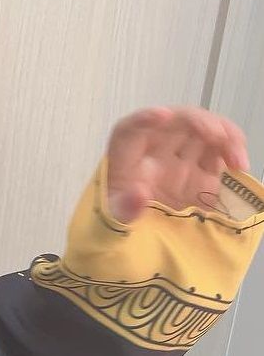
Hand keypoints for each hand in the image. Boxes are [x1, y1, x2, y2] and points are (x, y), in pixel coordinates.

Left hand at [105, 105, 250, 223]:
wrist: (148, 240)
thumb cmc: (123, 224)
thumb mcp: (116, 221)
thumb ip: (124, 209)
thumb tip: (138, 194)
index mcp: (124, 159)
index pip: (129, 130)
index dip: (144, 119)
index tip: (163, 115)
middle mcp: (152, 150)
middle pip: (173, 122)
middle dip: (195, 121)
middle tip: (216, 134)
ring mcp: (180, 155)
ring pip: (201, 129)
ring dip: (221, 133)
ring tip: (235, 155)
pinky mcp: (203, 167)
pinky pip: (220, 149)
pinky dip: (232, 150)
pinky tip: (239, 166)